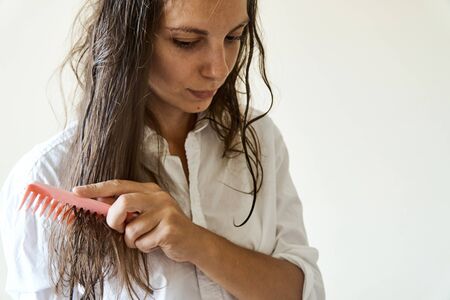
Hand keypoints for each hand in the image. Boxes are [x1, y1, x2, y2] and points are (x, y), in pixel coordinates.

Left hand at [72, 179, 204, 262]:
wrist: (193, 242)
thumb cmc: (164, 228)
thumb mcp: (145, 213)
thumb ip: (126, 207)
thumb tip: (98, 203)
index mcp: (149, 190)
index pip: (119, 185)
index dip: (97, 188)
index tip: (77, 192)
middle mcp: (158, 196)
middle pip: (124, 201)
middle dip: (114, 218)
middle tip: (118, 228)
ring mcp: (166, 211)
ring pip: (132, 228)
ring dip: (132, 240)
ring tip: (144, 239)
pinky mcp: (171, 228)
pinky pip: (144, 242)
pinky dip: (144, 248)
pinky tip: (155, 244)